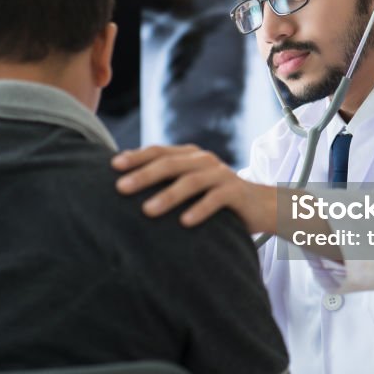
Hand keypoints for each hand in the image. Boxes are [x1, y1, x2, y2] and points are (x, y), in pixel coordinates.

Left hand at [112, 144, 276, 233]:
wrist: (260, 205)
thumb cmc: (214, 197)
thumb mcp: (189, 186)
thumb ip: (165, 182)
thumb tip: (123, 187)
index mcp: (189, 155)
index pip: (158, 152)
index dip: (136, 157)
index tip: (112, 166)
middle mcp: (203, 160)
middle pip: (170, 164)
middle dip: (143, 175)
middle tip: (120, 188)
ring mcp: (221, 174)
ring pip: (191, 181)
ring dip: (168, 195)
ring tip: (146, 211)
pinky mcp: (236, 191)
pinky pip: (216, 199)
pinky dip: (200, 209)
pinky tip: (184, 222)